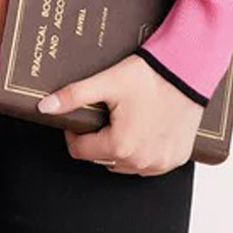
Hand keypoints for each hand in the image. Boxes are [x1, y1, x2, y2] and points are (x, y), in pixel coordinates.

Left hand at [37, 54, 202, 174]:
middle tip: (108, 112)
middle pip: (102, 157)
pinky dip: (143, 150)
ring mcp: (160, 163)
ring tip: (126, 118)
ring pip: (125, 163)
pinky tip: (145, 127)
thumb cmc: (151, 76)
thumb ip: (74, 96)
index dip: (76, 132)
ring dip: (120, 147)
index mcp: (120, 146)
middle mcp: (141, 162)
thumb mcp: (107, 82)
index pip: (80, 151)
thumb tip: (45, 107)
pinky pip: (150, 163)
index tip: (82, 117)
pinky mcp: (175, 158)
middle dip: (99, 138)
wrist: (187, 69)